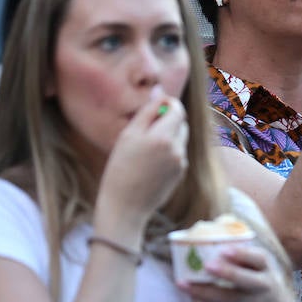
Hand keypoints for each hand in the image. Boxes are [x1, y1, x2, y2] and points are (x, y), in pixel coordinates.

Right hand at [95, 87, 188, 239]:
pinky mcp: (181, 173)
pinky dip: (168, 152)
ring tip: (146, 151)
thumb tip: (161, 94)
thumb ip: (147, 112)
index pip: (177, 109)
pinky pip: (178, 153)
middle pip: (180, 123)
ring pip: (180, 138)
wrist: (125, 207)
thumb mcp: (128, 136)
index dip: (167, 105)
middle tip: (144, 132)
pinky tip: (150, 165)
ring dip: (168, 137)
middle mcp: (177, 149)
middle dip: (168, 121)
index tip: (155, 109)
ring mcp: (181, 162)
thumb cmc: (120, 169)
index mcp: (163, 137)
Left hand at [179, 243, 301, 301]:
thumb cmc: (261, 281)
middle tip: (208, 265)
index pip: (258, 258)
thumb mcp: (260, 266)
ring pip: (228, 298)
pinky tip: (187, 289)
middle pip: (248, 280)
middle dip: (228, 273)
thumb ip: (243, 254)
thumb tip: (216, 225)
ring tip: (185, 283)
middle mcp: (262, 286)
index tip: (225, 249)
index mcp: (266, 268)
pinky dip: (203, 298)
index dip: (242, 254)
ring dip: (206, 290)